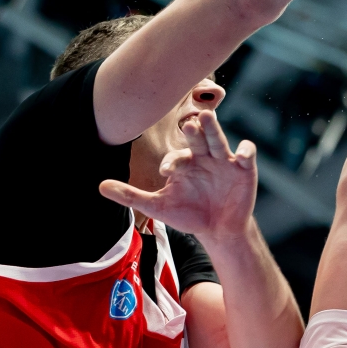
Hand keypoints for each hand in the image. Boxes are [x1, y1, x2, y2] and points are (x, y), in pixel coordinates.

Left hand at [99, 110, 256, 240]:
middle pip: (197, 138)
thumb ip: (130, 195)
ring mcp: (224, 160)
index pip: (176, 157)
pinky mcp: (244, 168)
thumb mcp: (158, 207)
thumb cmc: (188, 215)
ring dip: (213, 129)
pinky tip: (241, 154)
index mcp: (184, 163)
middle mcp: (203, 156)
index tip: (167, 171)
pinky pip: (246, 153)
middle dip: (193, 130)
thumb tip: (100, 186)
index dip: (172, 162)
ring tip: (206, 117)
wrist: (218, 230)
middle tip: (187, 122)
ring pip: (218, 139)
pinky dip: (246, 150)